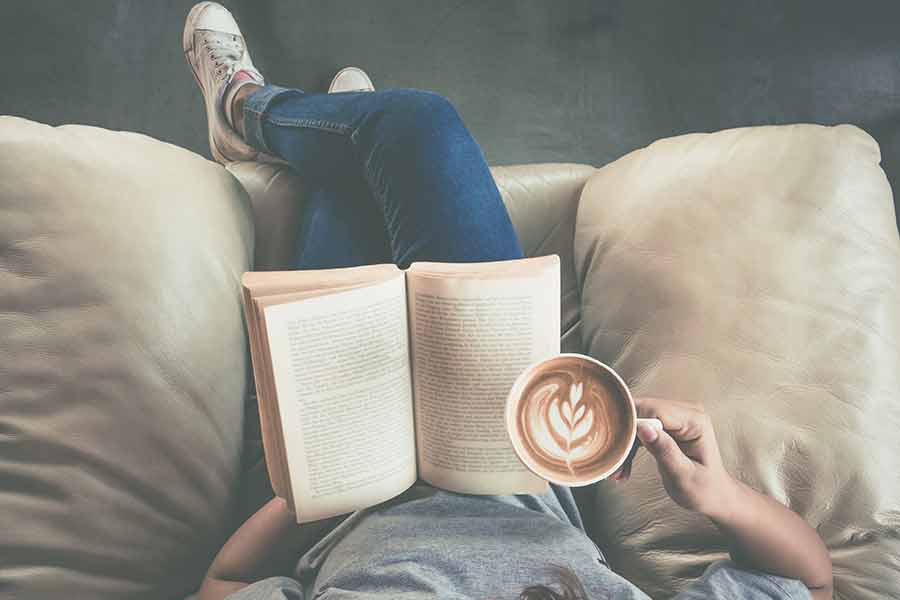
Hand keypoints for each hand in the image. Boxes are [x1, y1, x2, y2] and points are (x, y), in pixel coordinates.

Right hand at [611, 396, 735, 518]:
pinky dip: (629, 446)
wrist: (713, 496)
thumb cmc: (703, 490)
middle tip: (615, 465)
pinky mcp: (665, 424)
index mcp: (695, 421)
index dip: (632, 425)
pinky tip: (624, 467)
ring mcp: (675, 417)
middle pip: (642, 412)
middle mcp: (685, 412)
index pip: (655, 411)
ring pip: (636, 419)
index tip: (618, 449)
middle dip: (625, 437)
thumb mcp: (683, 476)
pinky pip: (638, 427)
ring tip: (618, 472)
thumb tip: (644, 428)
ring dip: (625, 445)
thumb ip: (665, 451)